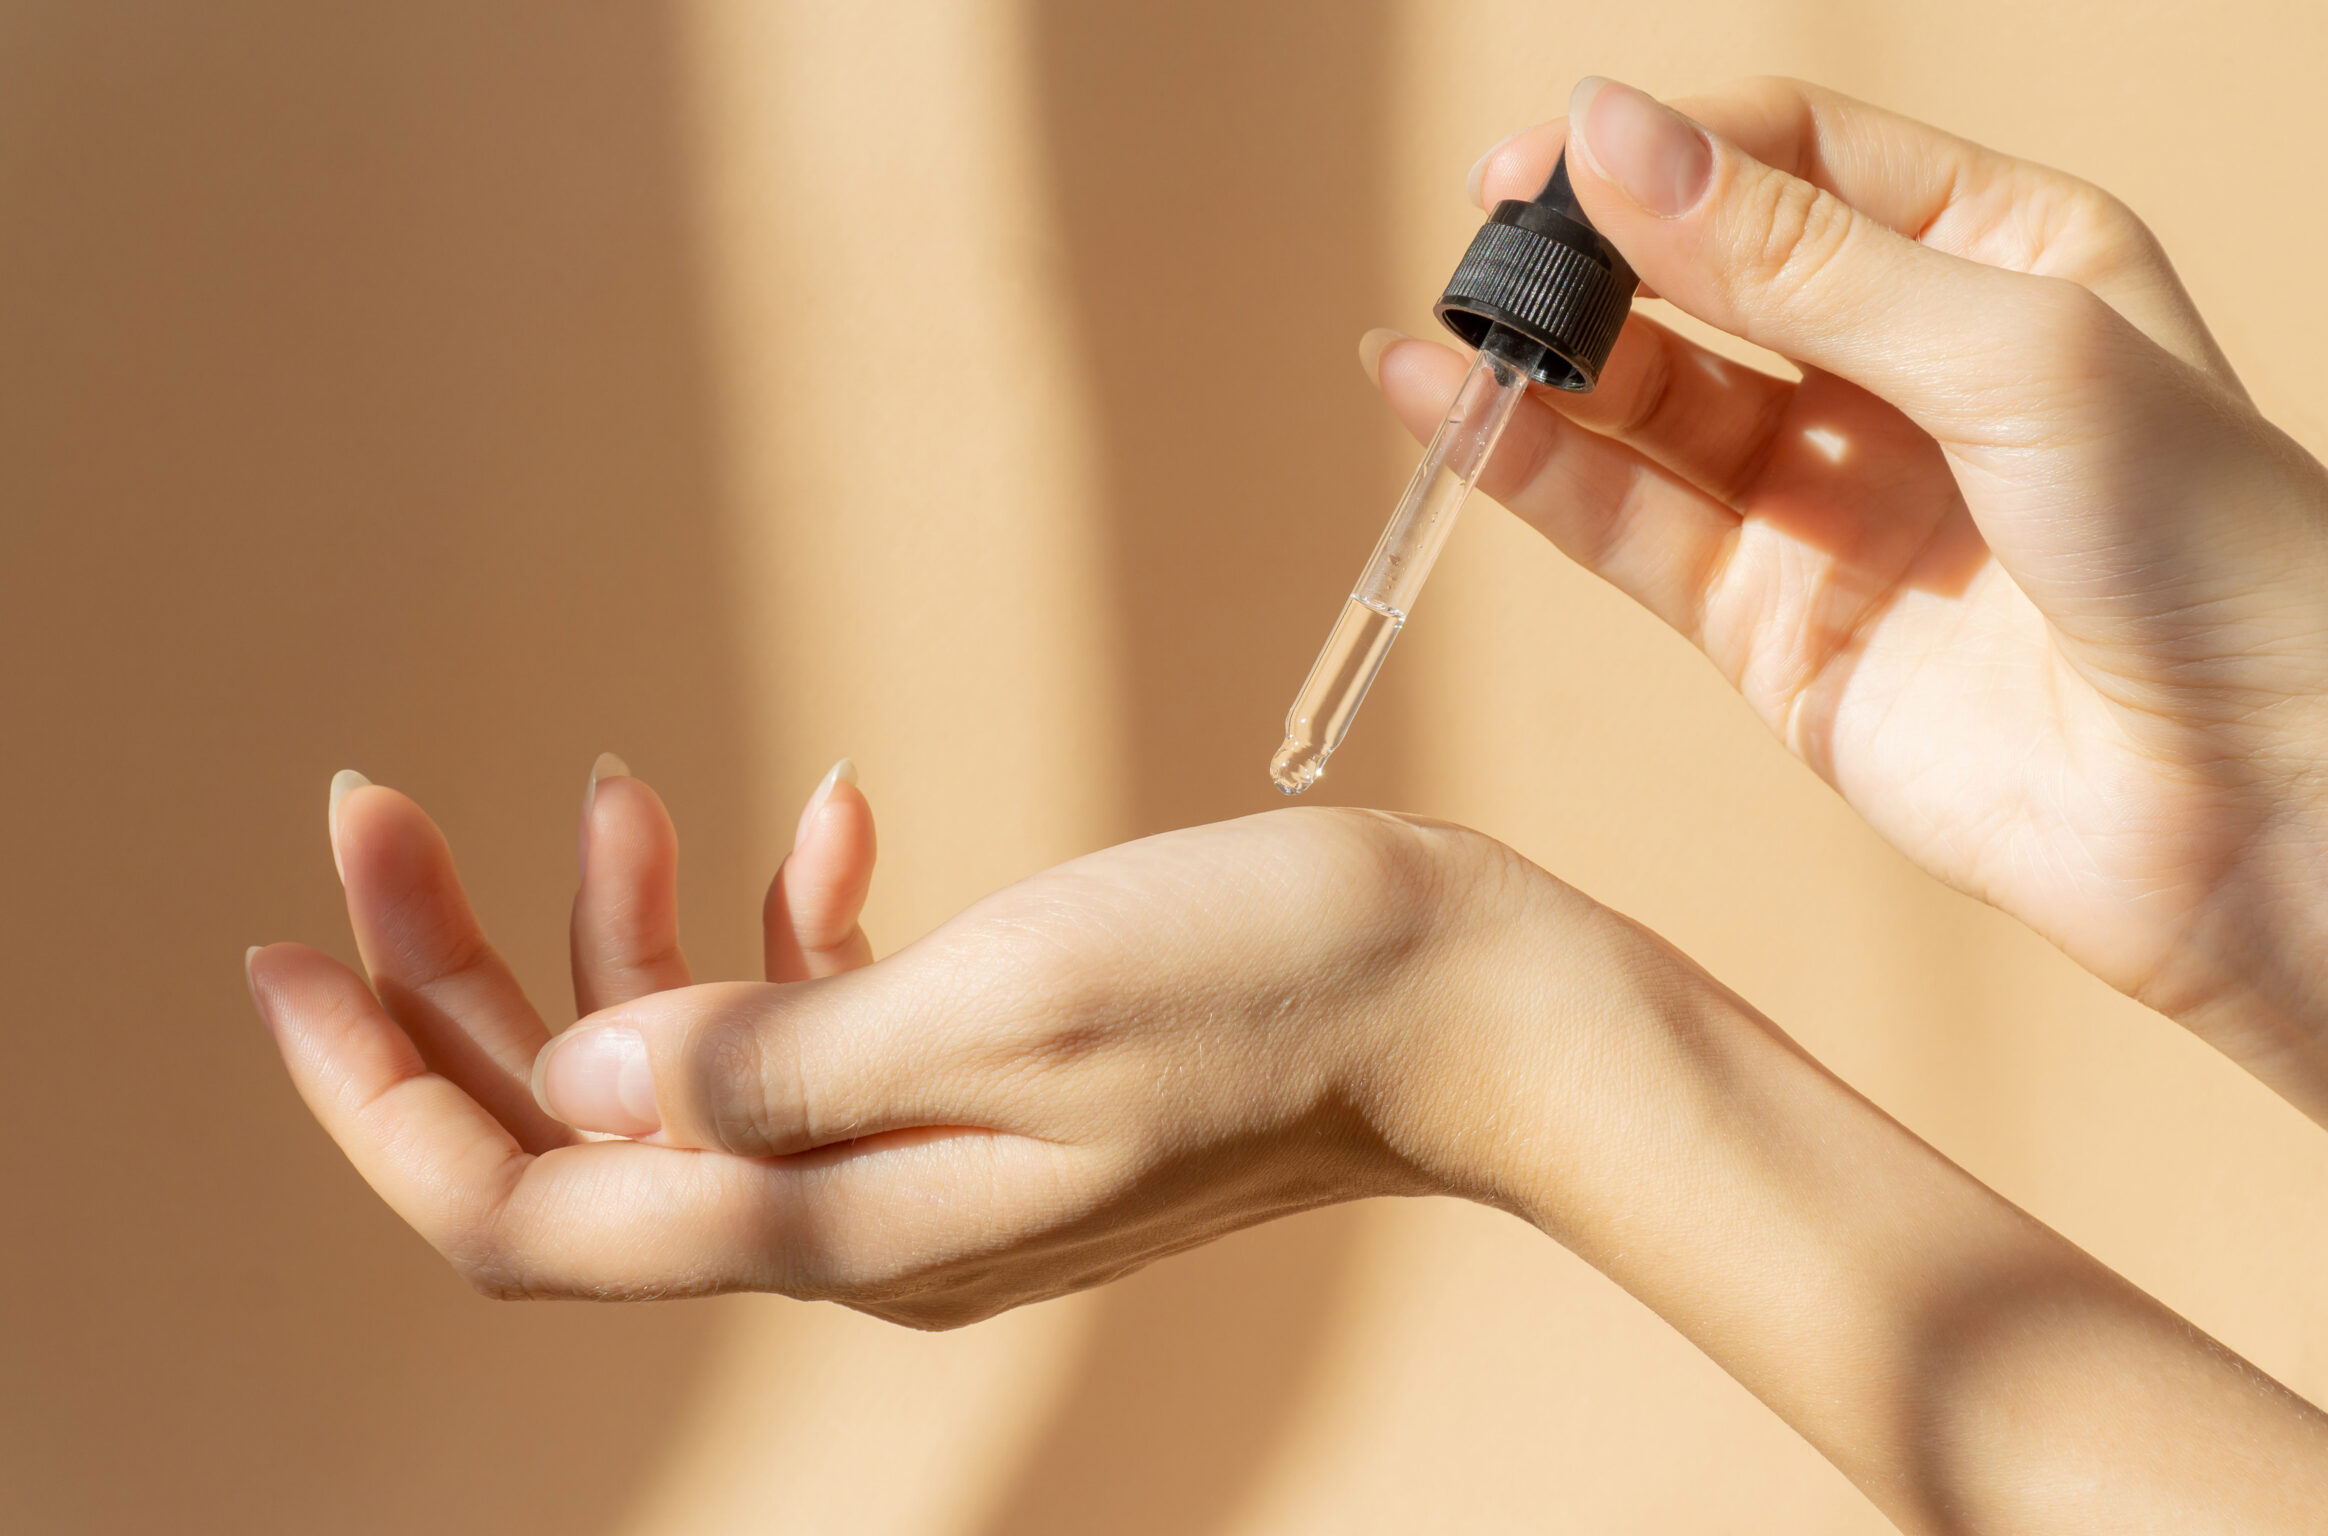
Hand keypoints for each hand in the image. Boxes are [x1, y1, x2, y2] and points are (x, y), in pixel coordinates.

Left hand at [248, 765, 1560, 1324]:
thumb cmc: (1275, 985)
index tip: (287, 947)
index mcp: (847, 1221)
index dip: (380, 1096)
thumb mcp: (1015, 1000)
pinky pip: (818, 1026)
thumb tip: (580, 1081)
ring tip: (605, 785)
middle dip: (458, 978)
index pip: (532, 1209)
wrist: (1461, 1005)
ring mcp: (920, 1160)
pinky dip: (780, 921)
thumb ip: (781, 1057)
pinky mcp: (981, 1088)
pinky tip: (828, 811)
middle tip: (377, 805)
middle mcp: (858, 1218)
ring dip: (614, 934)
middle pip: (581, 1131)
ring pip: (686, 1069)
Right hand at [1374, 77, 2327, 1294]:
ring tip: (1449, 328)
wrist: (2258, 820)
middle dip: (1591, 249)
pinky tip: (1443, 406)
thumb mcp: (2018, 357)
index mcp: (2000, 254)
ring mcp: (1828, 499)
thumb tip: (1606, 138)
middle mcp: (1903, 367)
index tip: (1554, 157)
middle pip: (1701, 266)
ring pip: (1648, 396)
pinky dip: (1531, 470)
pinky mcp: (1769, 625)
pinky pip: (1627, 523)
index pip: (1792, 153)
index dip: (1666, 147)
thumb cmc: (2211, 557)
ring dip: (1545, 358)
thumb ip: (1800, 262)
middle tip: (1488, 241)